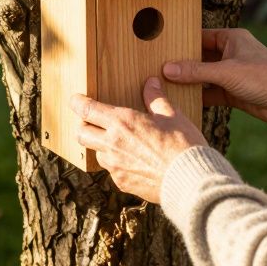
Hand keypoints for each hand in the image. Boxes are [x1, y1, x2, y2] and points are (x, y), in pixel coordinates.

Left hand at [70, 78, 207, 203]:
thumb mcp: (173, 116)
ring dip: (101, 146)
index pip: (87, 109)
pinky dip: (117, 164)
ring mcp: (115, 166)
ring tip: (118, 143)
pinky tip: (134, 162)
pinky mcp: (121, 182)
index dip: (77, 103)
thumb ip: (156, 99)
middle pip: (81, 133)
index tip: (76, 100)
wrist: (190, 182)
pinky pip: (112, 171)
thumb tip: (151, 83)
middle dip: (82, 126)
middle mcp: (112, 143)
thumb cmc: (184, 145)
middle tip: (92, 122)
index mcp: (123, 122)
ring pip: (96, 153)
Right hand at [164, 28, 266, 126]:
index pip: (200, 37)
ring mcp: (232, 74)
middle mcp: (231, 54)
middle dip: (181, 64)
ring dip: (188, 82)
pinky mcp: (233, 92)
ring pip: (203, 76)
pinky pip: (210, 92)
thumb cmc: (265, 77)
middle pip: (199, 57)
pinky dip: (198, 96)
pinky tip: (181, 100)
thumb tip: (167, 69)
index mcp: (232, 39)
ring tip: (164, 85)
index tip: (161, 48)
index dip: (181, 43)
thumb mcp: (226, 72)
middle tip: (157, 69)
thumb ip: (196, 71)